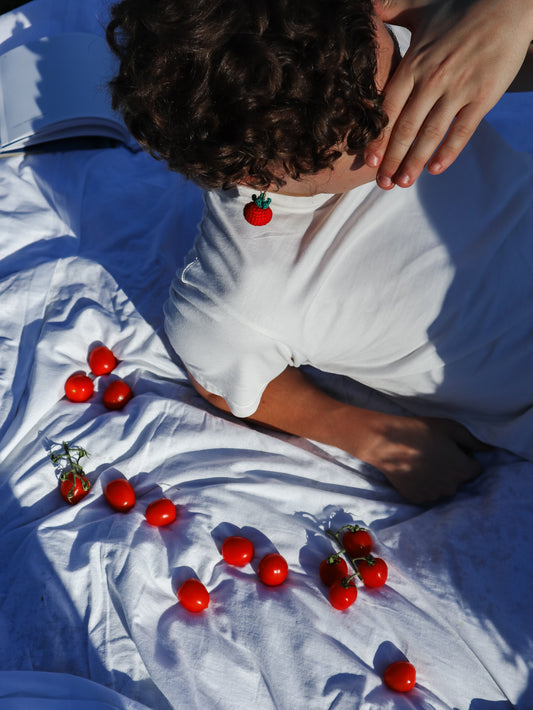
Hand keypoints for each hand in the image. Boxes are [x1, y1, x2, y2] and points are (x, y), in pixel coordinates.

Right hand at [353, 411, 487, 502]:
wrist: (386, 442)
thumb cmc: (419, 431)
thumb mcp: (451, 428)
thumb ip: (474, 441)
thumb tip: (489, 449)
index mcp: (462, 470)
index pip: (475, 469)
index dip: (465, 457)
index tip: (452, 448)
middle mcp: (450, 487)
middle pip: (458, 479)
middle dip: (451, 469)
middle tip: (435, 453)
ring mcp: (432, 495)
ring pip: (442, 487)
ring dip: (437, 478)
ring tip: (421, 461)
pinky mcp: (416, 498)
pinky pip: (426, 492)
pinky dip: (423, 484)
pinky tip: (413, 469)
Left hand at [367, 0, 532, 188]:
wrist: (508, 4)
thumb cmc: (460, 9)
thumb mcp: (420, 7)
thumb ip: (390, 10)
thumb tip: (365, 8)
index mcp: (414, 63)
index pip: (388, 108)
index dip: (377, 137)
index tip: (367, 161)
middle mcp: (432, 79)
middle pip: (406, 128)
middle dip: (391, 158)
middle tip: (381, 183)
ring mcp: (458, 89)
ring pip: (430, 134)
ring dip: (415, 162)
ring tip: (403, 183)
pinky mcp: (483, 96)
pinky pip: (462, 130)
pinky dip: (448, 152)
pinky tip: (435, 170)